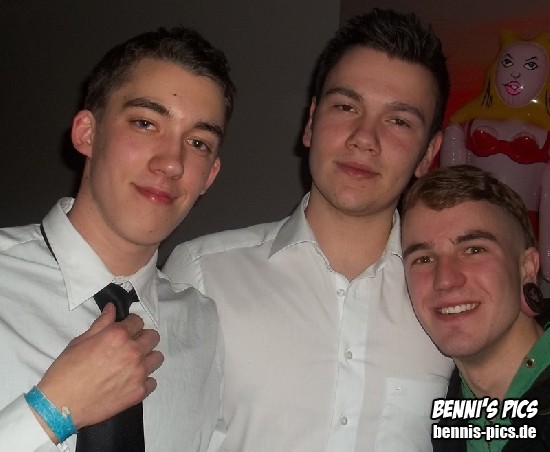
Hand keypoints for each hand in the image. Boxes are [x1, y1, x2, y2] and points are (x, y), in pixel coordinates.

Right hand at [35, 303, 162, 434]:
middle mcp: (132, 351)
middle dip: (143, 338)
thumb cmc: (66, 371)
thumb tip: (112, 308)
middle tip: (130, 346)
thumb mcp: (80, 341)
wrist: (60, 405)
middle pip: (153, 337)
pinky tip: (131, 381)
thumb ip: (101, 323)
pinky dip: (144, 380)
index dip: (131, 324)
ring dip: (147, 358)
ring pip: (157, 358)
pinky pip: (152, 381)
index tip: (126, 330)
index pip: (138, 321)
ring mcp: (138, 373)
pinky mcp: (139, 392)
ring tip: (133, 364)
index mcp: (118, 335)